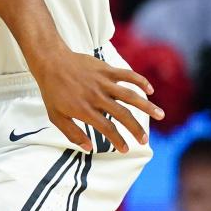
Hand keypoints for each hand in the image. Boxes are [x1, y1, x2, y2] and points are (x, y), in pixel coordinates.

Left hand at [32, 50, 164, 152]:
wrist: (50, 62)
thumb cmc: (52, 91)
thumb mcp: (56, 116)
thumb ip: (72, 133)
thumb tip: (89, 148)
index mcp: (85, 109)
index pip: (107, 129)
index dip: (118, 141)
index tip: (125, 149)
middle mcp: (96, 96)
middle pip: (123, 115)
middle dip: (136, 129)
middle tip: (144, 140)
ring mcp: (102, 82)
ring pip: (130, 95)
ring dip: (147, 106)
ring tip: (160, 115)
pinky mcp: (105, 69)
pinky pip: (126, 75)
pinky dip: (140, 81)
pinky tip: (150, 89)